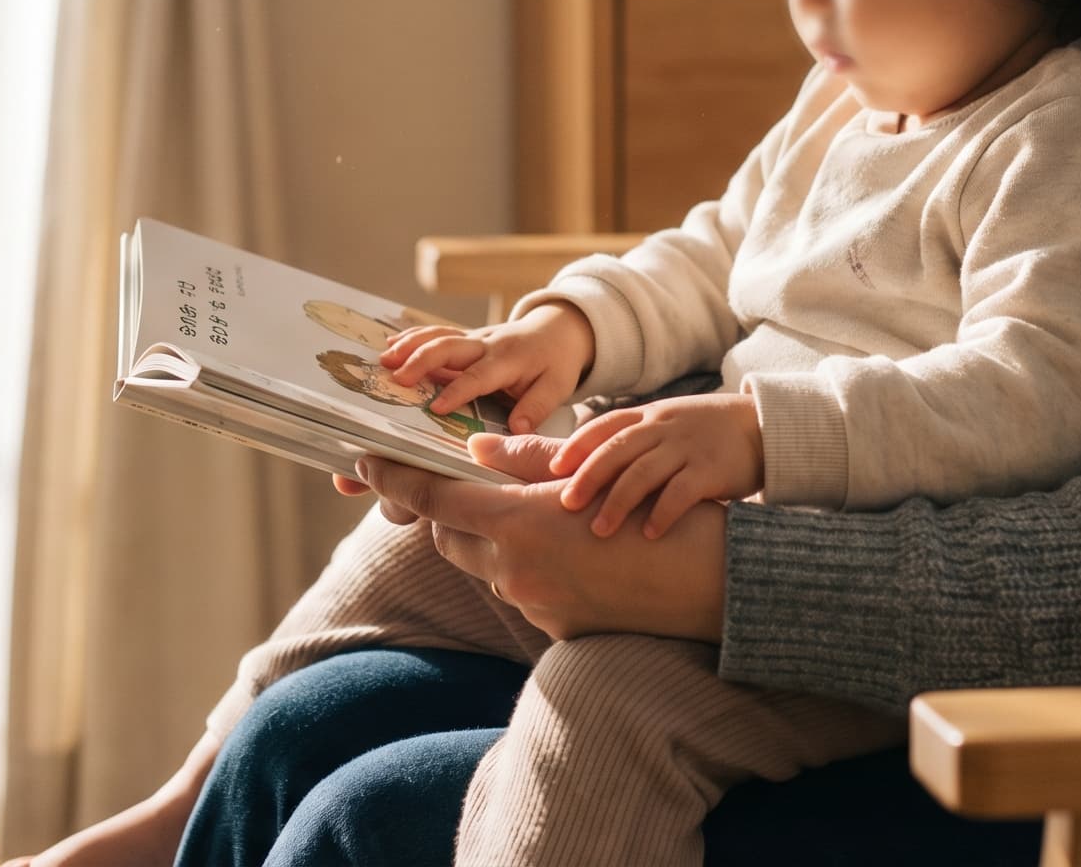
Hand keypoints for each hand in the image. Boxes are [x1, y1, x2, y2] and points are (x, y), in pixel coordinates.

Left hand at [350, 436, 727, 642]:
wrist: (712, 588)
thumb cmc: (657, 520)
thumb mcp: (590, 479)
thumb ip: (526, 464)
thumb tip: (476, 450)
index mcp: (517, 525)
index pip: (433, 499)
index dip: (395, 479)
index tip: (368, 463)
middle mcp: (514, 571)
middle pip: (449, 537)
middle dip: (453, 513)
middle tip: (477, 488)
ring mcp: (533, 606)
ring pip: (487, 566)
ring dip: (497, 542)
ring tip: (544, 521)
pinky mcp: (555, 630)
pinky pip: (523, 592)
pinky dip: (533, 569)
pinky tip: (575, 556)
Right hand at [379, 303, 593, 433]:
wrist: (558, 330)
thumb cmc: (556, 363)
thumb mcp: (557, 387)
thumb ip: (537, 407)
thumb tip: (517, 430)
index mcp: (508, 361)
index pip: (479, 377)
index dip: (457, 391)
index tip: (436, 408)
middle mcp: (486, 345)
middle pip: (449, 347)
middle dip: (420, 360)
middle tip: (394, 378)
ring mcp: (473, 339)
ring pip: (438, 336)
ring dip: (409, 346)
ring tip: (383, 360)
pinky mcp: (465, 338)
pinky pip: (436, 334)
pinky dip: (412, 337)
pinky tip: (389, 344)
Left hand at [549, 392, 761, 538]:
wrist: (762, 427)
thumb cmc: (707, 434)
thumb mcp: (669, 425)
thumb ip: (635, 440)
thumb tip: (588, 469)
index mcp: (650, 416)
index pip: (605, 426)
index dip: (577, 447)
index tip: (552, 470)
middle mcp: (664, 428)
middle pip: (617, 450)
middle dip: (588, 477)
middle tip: (564, 504)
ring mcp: (687, 447)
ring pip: (644, 472)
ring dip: (618, 501)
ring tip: (598, 530)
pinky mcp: (712, 469)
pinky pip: (681, 492)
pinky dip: (662, 513)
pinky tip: (648, 534)